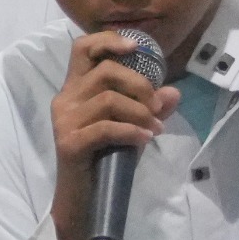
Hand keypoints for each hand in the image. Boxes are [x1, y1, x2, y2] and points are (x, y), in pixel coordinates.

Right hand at [46, 31, 178, 239]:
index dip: (108, 41)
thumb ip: (151, 108)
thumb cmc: (106, 157)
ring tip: (154, 127)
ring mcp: (65, 120)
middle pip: (105, 71)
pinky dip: (132, 131)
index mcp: (76, 88)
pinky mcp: (69, 142)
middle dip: (140, 85)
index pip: (82, 48)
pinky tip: (146, 138)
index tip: (136, 49)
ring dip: (140, 112)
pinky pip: (106, 127)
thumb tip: (173, 92)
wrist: (85, 198)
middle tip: (156, 107)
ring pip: (108, 99)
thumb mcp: (133, 127)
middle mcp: (65, 98)